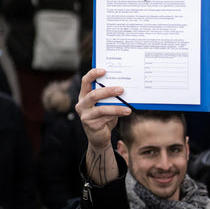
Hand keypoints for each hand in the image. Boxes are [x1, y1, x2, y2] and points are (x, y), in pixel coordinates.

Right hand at [76, 68, 131, 183]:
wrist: (100, 137)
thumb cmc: (104, 117)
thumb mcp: (106, 104)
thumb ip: (109, 96)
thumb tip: (124, 86)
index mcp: (84, 95)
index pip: (86, 81)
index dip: (93, 74)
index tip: (104, 70)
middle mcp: (81, 104)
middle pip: (93, 94)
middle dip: (108, 91)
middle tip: (121, 89)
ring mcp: (85, 115)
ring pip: (100, 108)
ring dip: (116, 106)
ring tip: (127, 106)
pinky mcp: (90, 124)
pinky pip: (105, 117)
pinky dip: (116, 114)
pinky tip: (126, 112)